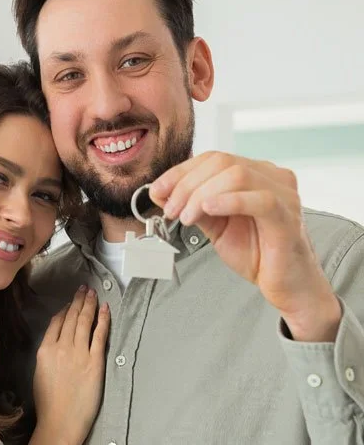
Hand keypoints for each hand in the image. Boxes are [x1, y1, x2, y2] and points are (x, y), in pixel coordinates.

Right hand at [34, 286, 109, 444]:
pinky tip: (106, 309)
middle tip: (84, 289)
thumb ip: (48, 356)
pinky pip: (100, 335)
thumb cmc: (49, 404)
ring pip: (84, 321)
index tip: (70, 303)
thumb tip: (56, 345)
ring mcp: (78, 353)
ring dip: (90, 305)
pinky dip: (103, 319)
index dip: (64, 310)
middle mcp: (61, 347)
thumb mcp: (40, 374)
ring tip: (93, 294)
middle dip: (78, 301)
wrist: (59, 422)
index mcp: (44, 350)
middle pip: (71, 317)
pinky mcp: (94, 362)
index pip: (56, 322)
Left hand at [150, 152, 341, 340]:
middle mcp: (272, 176)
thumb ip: (194, 206)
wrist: (286, 286)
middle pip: (222, 162)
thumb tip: (161, 193)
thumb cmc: (257, 254)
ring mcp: (283, 194)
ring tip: (185, 217)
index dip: (181, 172)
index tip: (157, 191)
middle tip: (170, 210)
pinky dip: (228, 201)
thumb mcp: (217, 226)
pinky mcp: (287, 216)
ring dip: (201, 194)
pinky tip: (207, 209)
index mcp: (256, 173)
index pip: (213, 158)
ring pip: (236, 175)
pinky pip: (259, 199)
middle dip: (187, 184)